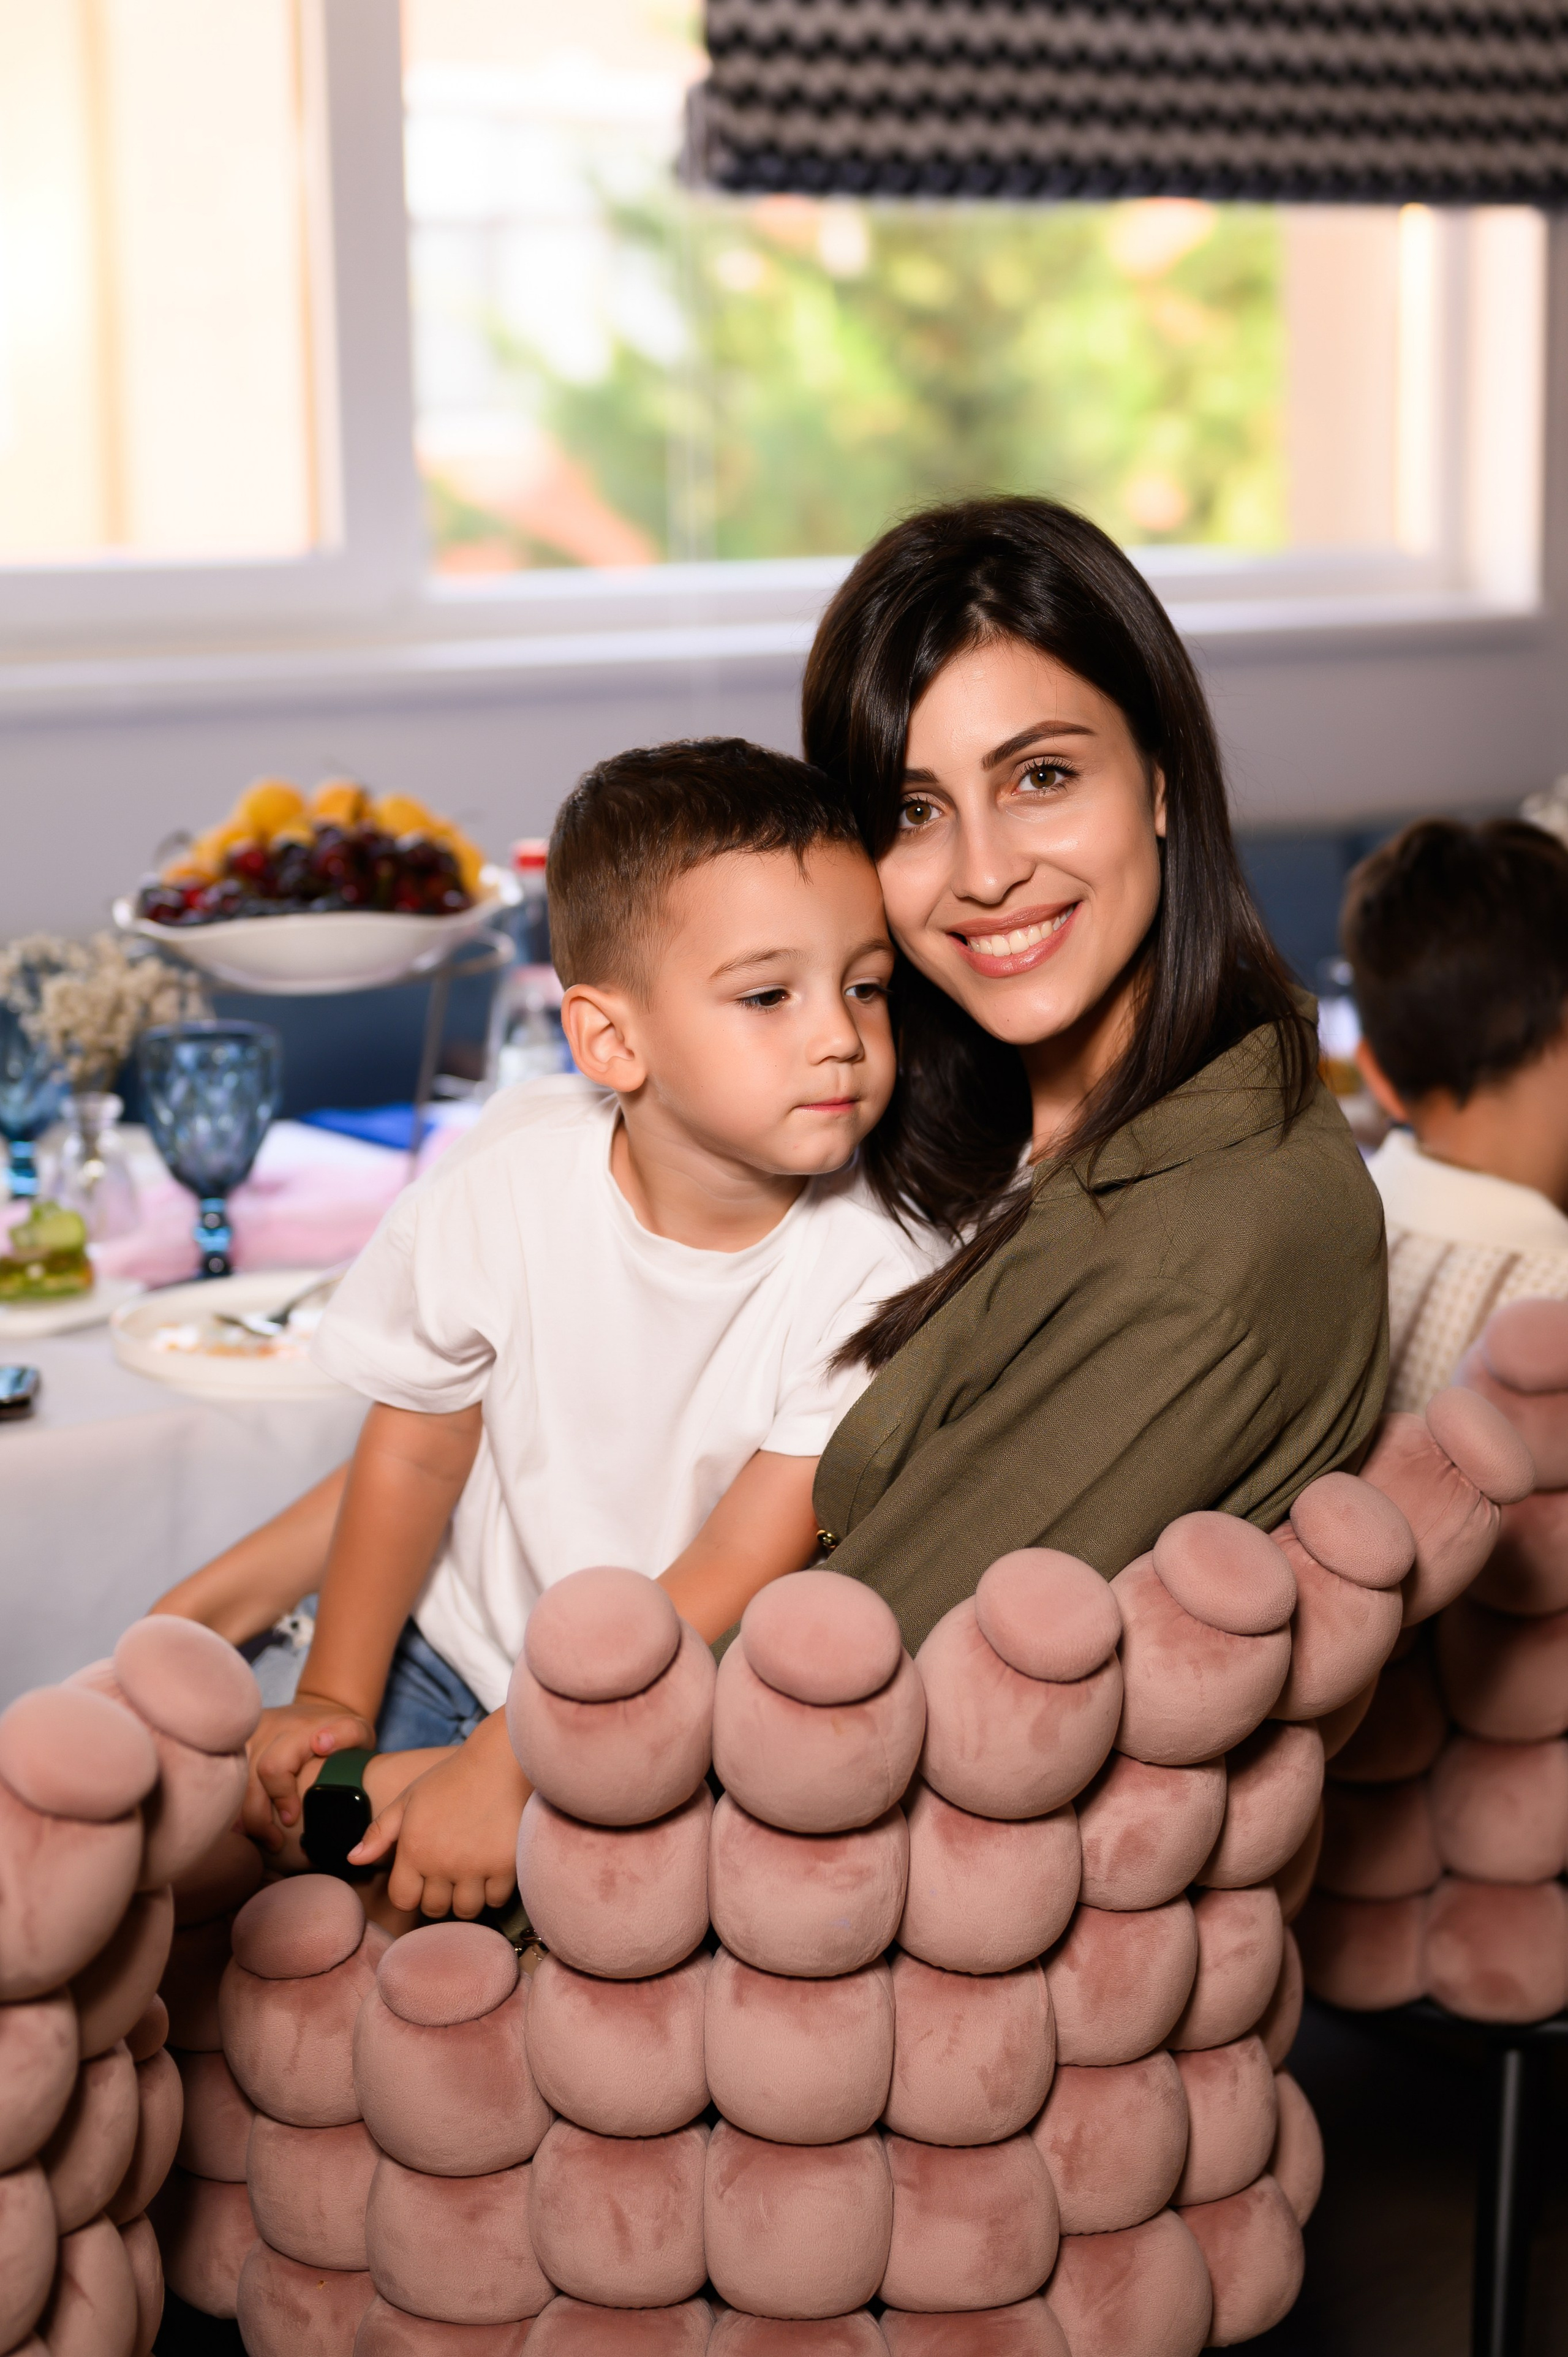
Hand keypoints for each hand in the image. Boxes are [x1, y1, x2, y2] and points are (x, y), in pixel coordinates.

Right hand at [243, 1692, 374, 1848]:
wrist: (320, 1710)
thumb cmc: (341, 1733)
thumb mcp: (356, 1730)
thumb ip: (347, 1735)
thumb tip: (320, 1743)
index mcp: (297, 1729)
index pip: (274, 1766)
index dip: (279, 1796)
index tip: (291, 1819)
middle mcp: (269, 1730)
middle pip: (248, 1780)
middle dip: (258, 1817)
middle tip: (274, 1842)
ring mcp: (251, 1736)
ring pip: (232, 1779)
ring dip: (239, 1813)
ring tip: (254, 1838)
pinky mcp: (239, 1744)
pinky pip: (228, 1776)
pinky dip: (233, 1803)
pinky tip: (241, 1824)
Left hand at [348, 1709, 526, 1918]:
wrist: (501, 1759)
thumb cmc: (452, 1778)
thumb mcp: (409, 1798)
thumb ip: (379, 1832)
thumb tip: (353, 1859)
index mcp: (414, 1849)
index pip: (403, 1899)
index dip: (411, 1892)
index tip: (422, 1879)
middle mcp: (442, 1863)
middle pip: (435, 1909)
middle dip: (439, 1895)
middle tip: (450, 1873)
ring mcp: (475, 1866)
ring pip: (467, 1909)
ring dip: (468, 1896)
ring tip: (472, 1873)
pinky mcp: (506, 1865)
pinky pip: (497, 1898)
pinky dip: (494, 1889)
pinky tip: (493, 1867)